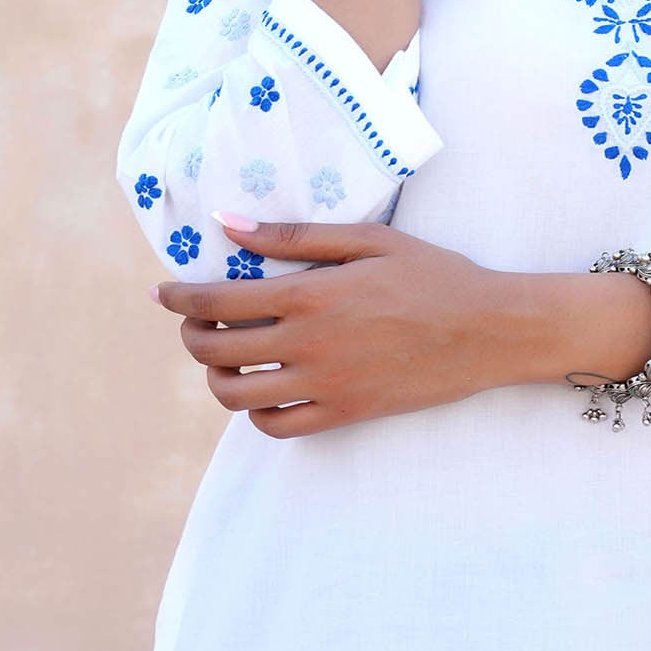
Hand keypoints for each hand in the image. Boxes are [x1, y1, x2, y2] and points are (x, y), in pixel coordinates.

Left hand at [150, 218, 537, 437]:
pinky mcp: (344, 414)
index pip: (216, 303)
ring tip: (223, 360)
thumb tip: (228, 223)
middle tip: (194, 324)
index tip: (163, 293)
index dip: (178, 299)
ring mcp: (325, 385)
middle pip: (216, 351)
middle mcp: (309, 345)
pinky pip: (277, 427)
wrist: (487, 329)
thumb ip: (293, 235)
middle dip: (191, 336)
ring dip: (215, 378)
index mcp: (310, 295)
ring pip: (237, 397)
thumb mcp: (367, 238)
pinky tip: (262, 391)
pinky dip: (255, 413)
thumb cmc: (432, 273)